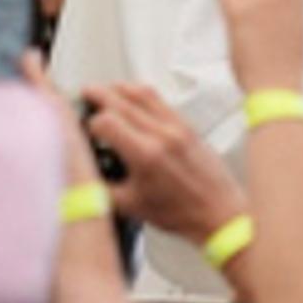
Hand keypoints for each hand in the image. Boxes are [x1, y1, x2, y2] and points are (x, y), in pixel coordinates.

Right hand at [82, 82, 246, 244]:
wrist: (218, 212)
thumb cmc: (182, 213)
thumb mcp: (130, 206)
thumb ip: (101, 188)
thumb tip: (84, 171)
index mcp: (146, 155)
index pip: (106, 122)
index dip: (90, 124)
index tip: (87, 132)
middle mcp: (162, 135)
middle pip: (121, 100)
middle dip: (97, 95)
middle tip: (85, 95)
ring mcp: (177, 127)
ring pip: (142, 93)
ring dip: (119, 88)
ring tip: (106, 91)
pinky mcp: (187, 126)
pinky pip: (160, 100)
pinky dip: (141, 94)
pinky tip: (133, 99)